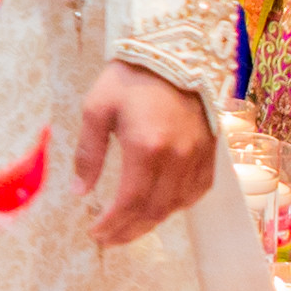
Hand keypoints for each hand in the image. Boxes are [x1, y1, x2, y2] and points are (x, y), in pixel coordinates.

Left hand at [73, 62, 214, 246]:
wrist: (174, 51)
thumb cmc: (129, 78)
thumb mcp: (97, 110)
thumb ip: (88, 154)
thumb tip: (79, 192)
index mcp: (146, 147)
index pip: (129, 202)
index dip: (112, 225)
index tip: (94, 234)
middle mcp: (177, 158)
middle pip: (154, 211)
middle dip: (128, 231)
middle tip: (108, 239)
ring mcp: (198, 156)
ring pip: (176, 206)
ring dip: (150, 223)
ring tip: (128, 227)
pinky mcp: (211, 152)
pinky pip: (197, 191)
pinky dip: (176, 206)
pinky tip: (159, 207)